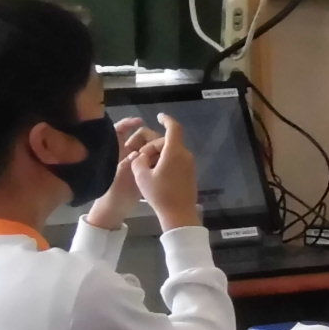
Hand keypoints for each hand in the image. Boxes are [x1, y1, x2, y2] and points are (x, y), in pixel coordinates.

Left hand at [84, 116, 158, 226]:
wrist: (115, 208)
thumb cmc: (113, 190)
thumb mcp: (119, 174)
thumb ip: (128, 162)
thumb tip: (139, 152)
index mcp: (115, 149)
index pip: (120, 129)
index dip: (128, 122)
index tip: (139, 121)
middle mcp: (126, 152)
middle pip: (139, 136)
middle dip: (148, 138)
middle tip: (155, 147)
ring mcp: (135, 160)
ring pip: (149, 146)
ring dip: (156, 148)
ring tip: (161, 155)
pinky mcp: (143, 169)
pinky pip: (153, 157)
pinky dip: (158, 157)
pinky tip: (164, 161)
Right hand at [129, 114, 202, 230]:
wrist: (179, 213)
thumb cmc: (159, 194)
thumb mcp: (142, 176)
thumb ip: (138, 161)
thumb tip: (140, 156)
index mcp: (175, 152)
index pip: (173, 128)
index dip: (166, 120)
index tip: (160, 116)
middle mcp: (185, 155)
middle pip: (167, 142)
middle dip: (152, 147)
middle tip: (139, 160)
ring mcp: (189, 165)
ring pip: (171, 152)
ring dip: (158, 156)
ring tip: (145, 170)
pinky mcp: (190, 173)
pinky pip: (176, 161)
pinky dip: (165, 162)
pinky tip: (155, 175)